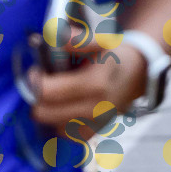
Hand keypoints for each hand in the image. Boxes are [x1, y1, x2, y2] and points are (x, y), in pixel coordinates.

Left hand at [28, 38, 147, 138]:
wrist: (135, 75)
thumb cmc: (113, 56)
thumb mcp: (99, 41)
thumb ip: (77, 40)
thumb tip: (54, 36)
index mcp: (95, 84)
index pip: (46, 92)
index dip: (35, 80)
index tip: (38, 70)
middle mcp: (94, 110)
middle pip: (43, 113)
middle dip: (38, 97)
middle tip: (45, 82)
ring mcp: (92, 126)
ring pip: (49, 124)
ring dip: (49, 109)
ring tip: (59, 94)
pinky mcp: (90, 135)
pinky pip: (62, 133)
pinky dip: (59, 121)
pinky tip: (66, 106)